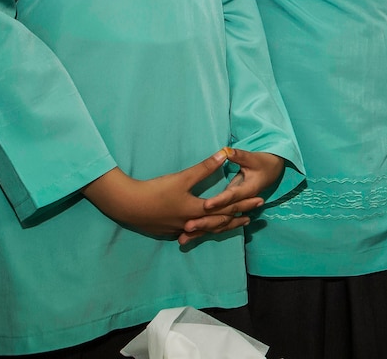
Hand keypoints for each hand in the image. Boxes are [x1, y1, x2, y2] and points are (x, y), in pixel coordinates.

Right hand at [84, 150, 242, 238]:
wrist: (127, 206)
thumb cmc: (156, 191)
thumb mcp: (183, 177)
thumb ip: (205, 167)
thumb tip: (225, 154)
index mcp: (197, 210)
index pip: (226, 207)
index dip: (244, 204)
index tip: (259, 201)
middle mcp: (191, 223)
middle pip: (219, 222)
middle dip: (237, 217)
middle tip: (253, 217)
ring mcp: (179, 229)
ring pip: (206, 230)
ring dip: (222, 226)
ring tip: (235, 224)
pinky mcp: (168, 230)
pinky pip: (193, 232)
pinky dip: (204, 230)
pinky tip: (204, 231)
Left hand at [181, 148, 284, 244]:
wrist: (273, 171)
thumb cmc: (262, 163)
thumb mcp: (251, 158)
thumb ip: (238, 155)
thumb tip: (226, 151)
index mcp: (248, 190)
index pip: (231, 196)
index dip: (219, 201)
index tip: (206, 205)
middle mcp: (241, 203)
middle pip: (222, 215)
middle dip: (205, 221)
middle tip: (188, 226)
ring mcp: (235, 209)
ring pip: (217, 224)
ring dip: (201, 231)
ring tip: (183, 238)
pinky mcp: (228, 211)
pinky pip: (214, 225)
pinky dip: (201, 231)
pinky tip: (184, 238)